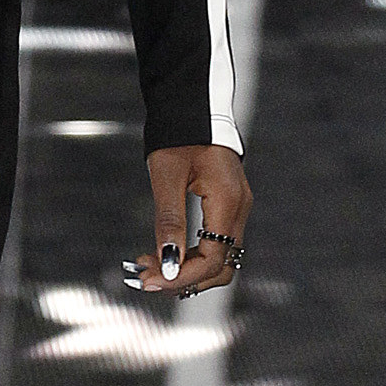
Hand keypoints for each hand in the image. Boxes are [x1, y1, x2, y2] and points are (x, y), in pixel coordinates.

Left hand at [124, 144, 250, 298]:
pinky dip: (192, 254)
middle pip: (221, 266)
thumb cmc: (177, 136)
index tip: (149, 280)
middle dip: (184, 278)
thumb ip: (169, 222)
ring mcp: (237, 207)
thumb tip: (167, 264)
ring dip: (187, 269)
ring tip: (150, 266)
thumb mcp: (166, 177)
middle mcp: (239, 209)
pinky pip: (216, 241)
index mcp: (228, 202)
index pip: (213, 260)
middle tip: (146, 278)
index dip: (181, 277)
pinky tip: (163, 251)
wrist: (192, 104)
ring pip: (220, 257)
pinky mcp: (228, 204)